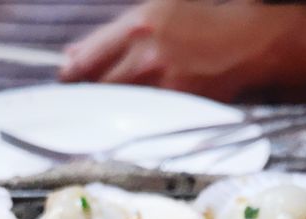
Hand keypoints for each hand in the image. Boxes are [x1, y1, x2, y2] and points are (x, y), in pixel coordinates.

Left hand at [59, 0, 293, 100]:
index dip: (69, 77)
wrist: (243, 42)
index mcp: (136, 26)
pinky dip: (136, 117)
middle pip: (97, 87)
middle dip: (86, 96)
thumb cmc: (198, 23)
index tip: (62, 86)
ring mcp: (161, 83)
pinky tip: (137, 115)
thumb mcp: (152, 13)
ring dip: (109, 109)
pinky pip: (145, 116)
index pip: (85, 60)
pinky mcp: (177, 103)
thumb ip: (110, 36)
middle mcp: (145, 55)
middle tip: (81, 104)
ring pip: (118, 105)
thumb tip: (73, 55)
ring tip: (109, 109)